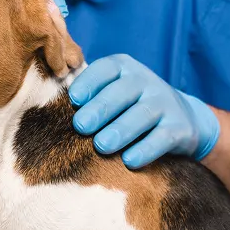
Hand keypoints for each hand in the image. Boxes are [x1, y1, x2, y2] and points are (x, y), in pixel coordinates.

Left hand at [68, 54, 219, 168]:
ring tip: (102, 146)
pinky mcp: (180, 127)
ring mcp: (166, 103)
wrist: (183, 119)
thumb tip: (46, 107)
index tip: (73, 100)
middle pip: (124, 91)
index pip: (106, 69)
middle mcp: (147, 81)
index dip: (90, 82)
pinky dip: (146, 149)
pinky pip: (163, 137)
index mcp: (125, 68)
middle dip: (101, 108)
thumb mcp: (114, 92)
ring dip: (121, 130)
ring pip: (143, 114)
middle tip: (81, 126)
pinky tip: (129, 161)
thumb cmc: (131, 107)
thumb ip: (87, 95)